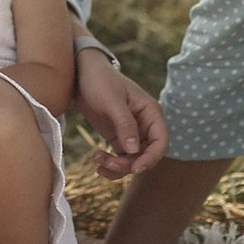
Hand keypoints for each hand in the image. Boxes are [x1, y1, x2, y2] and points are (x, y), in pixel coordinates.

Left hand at [72, 48, 166, 176]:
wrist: (82, 75)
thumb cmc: (100, 81)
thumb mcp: (112, 102)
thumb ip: (124, 124)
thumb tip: (134, 150)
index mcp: (151, 113)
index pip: (161, 142)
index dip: (152, 158)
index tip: (135, 168)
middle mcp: (145, 125)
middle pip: (147, 155)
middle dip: (129, 164)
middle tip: (108, 163)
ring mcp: (132, 133)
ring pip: (133, 160)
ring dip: (118, 166)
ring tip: (98, 160)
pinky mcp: (119, 138)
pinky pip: (120, 158)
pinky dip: (111, 164)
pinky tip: (98, 161)